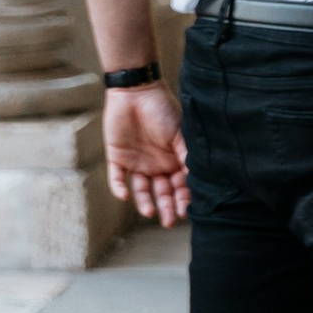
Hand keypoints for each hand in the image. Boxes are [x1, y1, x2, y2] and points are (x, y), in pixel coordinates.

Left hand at [104, 81, 189, 223]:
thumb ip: (186, 155)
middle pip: (161, 192)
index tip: (186, 210)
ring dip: (144, 201)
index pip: (179, 185)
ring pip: (140, 189)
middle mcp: (155, 164)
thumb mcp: (179, 133)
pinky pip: (117, 178)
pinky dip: (119, 188)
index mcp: (172, 159)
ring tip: (149, 212)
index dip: (183, 198)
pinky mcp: (117, 157)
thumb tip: (196, 178)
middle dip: (166, 207)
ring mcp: (136, 162)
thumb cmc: (162, 109)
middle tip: (168, 221)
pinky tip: (124, 196)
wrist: (136, 91)